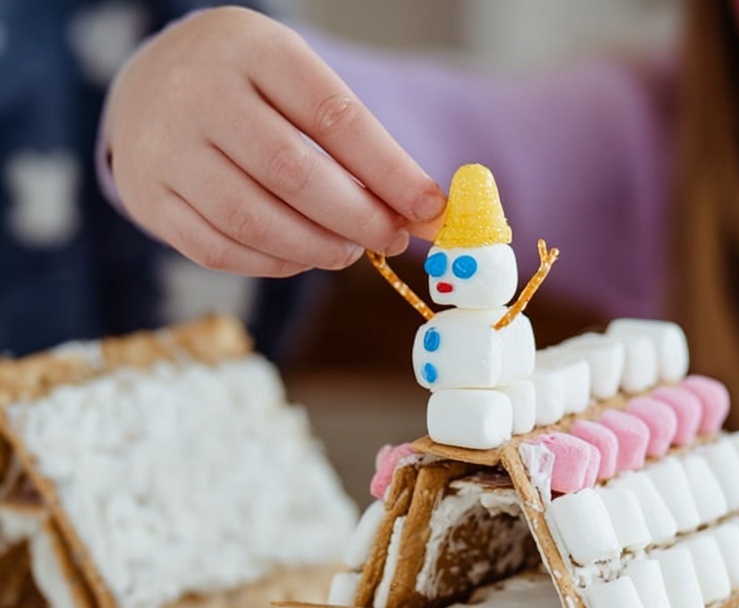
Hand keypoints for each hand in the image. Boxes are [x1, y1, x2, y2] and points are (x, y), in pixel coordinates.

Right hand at [104, 6, 446, 276]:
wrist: (147, 86)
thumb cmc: (247, 90)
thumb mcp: (297, 84)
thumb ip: (359, 143)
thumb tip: (428, 214)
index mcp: (251, 50)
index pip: (333, 116)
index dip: (388, 170)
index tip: (428, 208)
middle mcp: (199, 94)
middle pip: (292, 173)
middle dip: (356, 217)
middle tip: (390, 237)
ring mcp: (166, 149)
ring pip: (253, 219)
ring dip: (316, 248)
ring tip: (348, 249)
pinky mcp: (150, 200)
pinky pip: (221, 250)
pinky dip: (273, 263)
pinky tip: (300, 256)